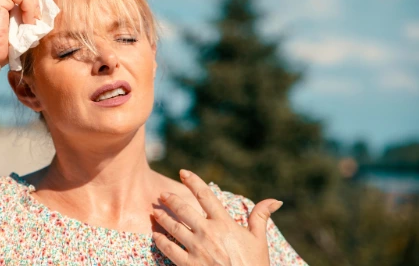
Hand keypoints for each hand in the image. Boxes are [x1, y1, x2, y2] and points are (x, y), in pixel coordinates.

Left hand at [152, 169, 282, 265]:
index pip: (205, 196)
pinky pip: (169, 250)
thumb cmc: (254, 265)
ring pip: (173, 227)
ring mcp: (197, 249)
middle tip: (162, 195)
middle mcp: (208, 233)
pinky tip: (156, 236)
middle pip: (183, 209)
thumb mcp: (259, 240)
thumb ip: (260, 217)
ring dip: (162, 218)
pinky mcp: (189, 265)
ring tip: (155, 212)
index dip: (193, 181)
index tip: (183, 172)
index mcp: (224, 224)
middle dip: (170, 200)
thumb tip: (275, 200)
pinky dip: (161, 241)